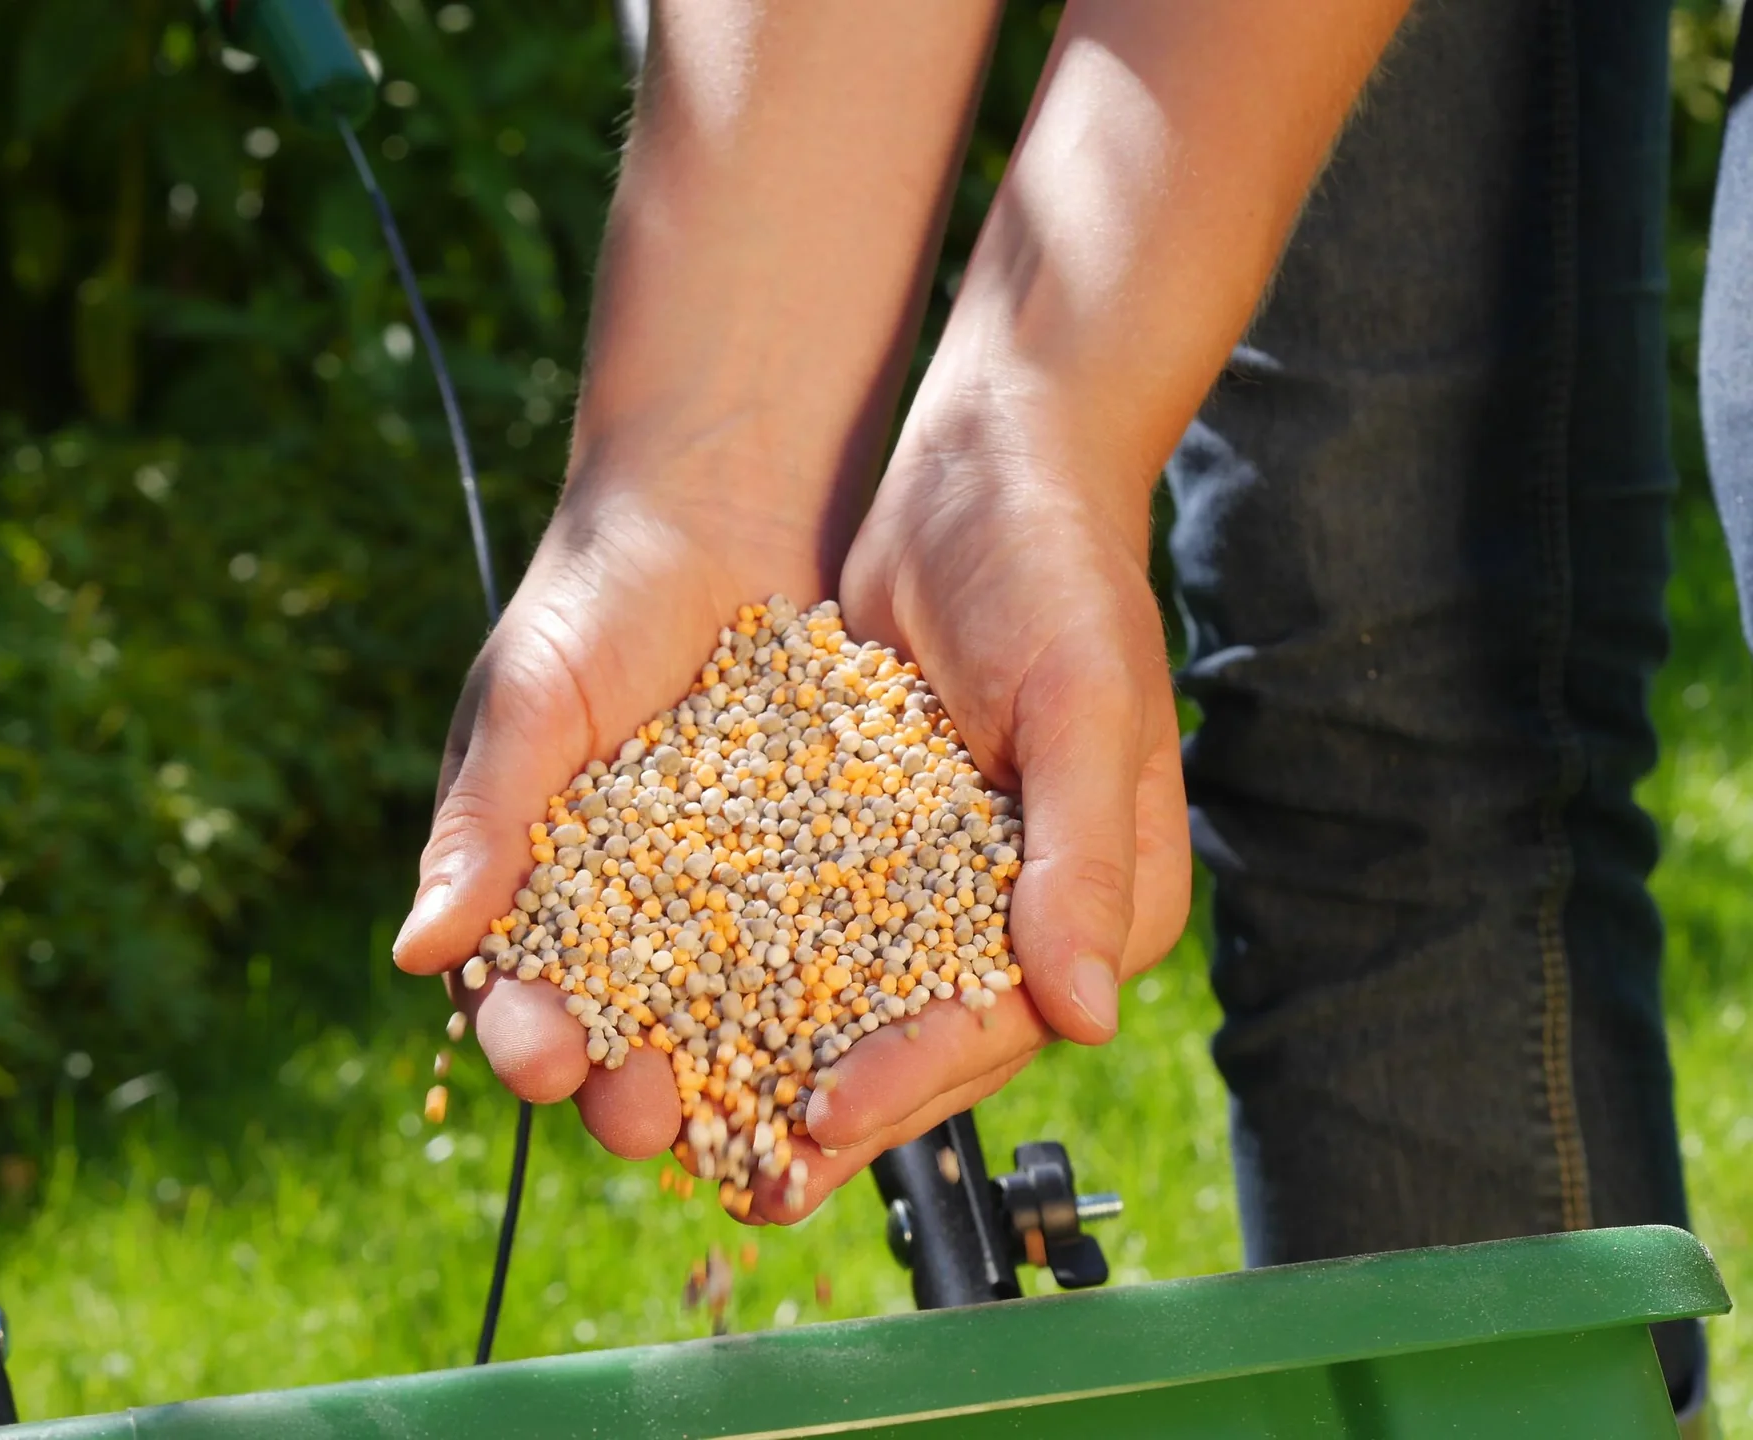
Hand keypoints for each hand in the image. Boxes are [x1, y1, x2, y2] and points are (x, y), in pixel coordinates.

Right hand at [391, 480, 830, 1161]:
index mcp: (546, 897)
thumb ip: (481, 828)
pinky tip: (857, 1039)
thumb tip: (418, 955)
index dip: (530, 1039)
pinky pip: (832, 949)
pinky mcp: (827, 871)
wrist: (720, 511)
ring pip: (737, 1019)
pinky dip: (841, 1002)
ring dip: (742, 1079)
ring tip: (760, 1118)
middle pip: (632, 1037)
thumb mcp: (528, 707)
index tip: (543, 1059)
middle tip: (651, 1113)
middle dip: (635, 1088)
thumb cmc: (592, 602)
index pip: (526, 997)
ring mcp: (738, 903)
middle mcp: (641, 919)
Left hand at [741, 405, 1191, 1222]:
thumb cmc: (1059, 567)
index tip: (819, 1120)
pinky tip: (674, 1007)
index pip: (1001, 1017)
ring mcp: (940, 871)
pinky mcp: (868, 830)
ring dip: (774, 1059)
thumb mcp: (1082, 700)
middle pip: (921, 1035)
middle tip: (740, 1178)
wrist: (986, 466)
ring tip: (688, 1127)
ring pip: (853, 993)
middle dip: (830, 1107)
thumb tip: (1089, 1015)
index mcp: (1100, 898)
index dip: (911, 1078)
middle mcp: (1022, 905)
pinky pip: (805, 918)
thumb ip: (1082, 854)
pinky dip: (745, 964)